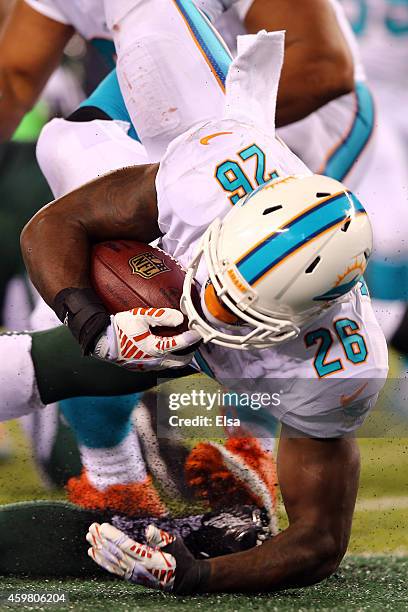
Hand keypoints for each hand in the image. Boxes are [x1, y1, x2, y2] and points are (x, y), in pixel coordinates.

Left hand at [87, 522, 209, 593]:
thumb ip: (160, 537)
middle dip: (102, 540)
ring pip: (112, 561)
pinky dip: (102, 561)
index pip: (126, 546)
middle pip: (116, 553)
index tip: (102, 526)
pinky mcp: (132, 577)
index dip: (113, 536)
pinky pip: (113, 569)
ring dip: (99, 549)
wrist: (184, 580)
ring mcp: (134, 574)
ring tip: (89, 537)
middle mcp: (139, 568)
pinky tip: (93, 553)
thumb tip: (148, 529)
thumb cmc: (180, 558)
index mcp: (149, 558)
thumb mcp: (175, 544)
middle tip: (91, 528)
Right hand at [93, 307, 199, 370]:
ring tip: (184, 347)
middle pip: (181, 361)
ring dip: (181, 358)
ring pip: (172, 366)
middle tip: (194, 342)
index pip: (179, 345)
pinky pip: (162, 367)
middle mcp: (154, 361)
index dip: (191, 339)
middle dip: (190, 353)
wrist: (103, 342)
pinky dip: (170, 360)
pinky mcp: (143, 369)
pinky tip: (168, 351)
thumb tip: (179, 318)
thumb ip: (161, 316)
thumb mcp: (140, 316)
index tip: (198, 333)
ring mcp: (149, 367)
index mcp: (154, 348)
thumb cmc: (121, 328)